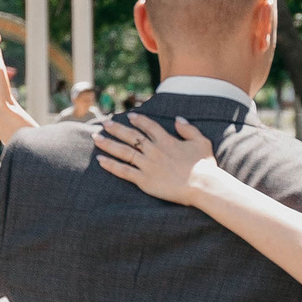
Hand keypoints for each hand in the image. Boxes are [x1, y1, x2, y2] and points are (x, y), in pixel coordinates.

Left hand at [95, 112, 215, 204]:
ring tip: (96, 138)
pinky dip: (111, 165)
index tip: (130, 116)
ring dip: (108, 144)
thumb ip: (188, 129)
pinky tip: (100, 160)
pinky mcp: (144, 180)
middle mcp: (154, 150)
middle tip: (105, 123)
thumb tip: (177, 119)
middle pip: (131, 136)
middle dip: (116, 128)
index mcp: (166, 140)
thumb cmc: (204, 165)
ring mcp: (147, 165)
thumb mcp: (201, 141)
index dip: (139, 120)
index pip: (149, 126)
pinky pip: (124, 171)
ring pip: (123, 152)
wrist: (202, 185)